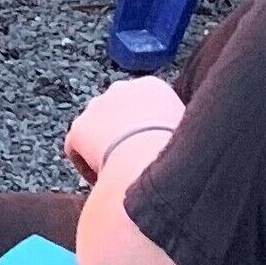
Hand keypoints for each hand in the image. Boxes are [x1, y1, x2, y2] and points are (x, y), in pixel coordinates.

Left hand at [64, 75, 185, 185]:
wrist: (148, 156)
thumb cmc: (179, 149)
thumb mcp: (188, 130)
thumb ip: (175, 128)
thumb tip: (178, 143)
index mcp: (152, 86)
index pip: (145, 103)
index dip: (146, 128)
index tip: (150, 146)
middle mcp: (122, 88)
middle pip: (119, 111)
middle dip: (123, 133)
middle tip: (133, 159)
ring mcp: (96, 106)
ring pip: (97, 127)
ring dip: (104, 145)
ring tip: (116, 170)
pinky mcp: (79, 127)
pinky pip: (77, 145)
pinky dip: (85, 161)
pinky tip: (100, 178)